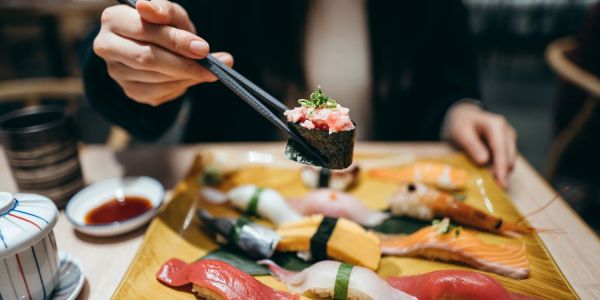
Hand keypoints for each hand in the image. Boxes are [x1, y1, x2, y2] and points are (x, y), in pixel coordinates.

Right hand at [93, 0, 232, 105]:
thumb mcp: (169, 13)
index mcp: (113, 19)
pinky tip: (191, 77)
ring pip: (156, 78)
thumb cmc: (164, 24)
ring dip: (186, 76)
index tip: (203, 48)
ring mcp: (116, 72)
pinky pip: (159, 93)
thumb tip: (147, 8)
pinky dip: (181, 86)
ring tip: (208, 70)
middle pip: (147, 58)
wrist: (158, 45)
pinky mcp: (130, 91)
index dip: (175, 40)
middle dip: (184, 64)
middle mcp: (107, 46)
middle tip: (212, 67)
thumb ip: (163, 10)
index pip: (144, 30)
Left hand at [443, 102, 516, 187]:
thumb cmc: (459, 124)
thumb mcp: (460, 133)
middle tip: (489, 188)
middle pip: (509, 158)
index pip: (501, 151)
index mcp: (496, 125)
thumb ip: (472, 146)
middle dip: (501, 173)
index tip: (501, 184)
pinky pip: (505, 161)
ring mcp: (508, 139)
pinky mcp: (506, 146)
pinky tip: (487, 175)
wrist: (462, 117)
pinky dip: (498, 169)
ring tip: (486, 182)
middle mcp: (506, 131)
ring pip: (509, 161)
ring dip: (500, 172)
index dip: (501, 169)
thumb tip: (484, 161)